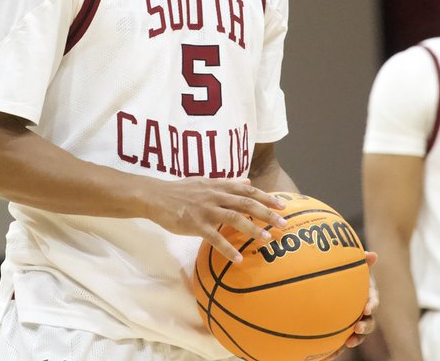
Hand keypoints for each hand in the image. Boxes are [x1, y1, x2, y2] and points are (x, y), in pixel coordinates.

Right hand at [143, 178, 288, 262]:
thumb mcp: (205, 181)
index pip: (247, 190)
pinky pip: (215, 237)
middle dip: (267, 213)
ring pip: (234, 218)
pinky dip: (228, 248)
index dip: (266, 197)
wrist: (156, 196)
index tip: (283, 205)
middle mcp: (215, 196)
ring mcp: (206, 210)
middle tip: (284, 223)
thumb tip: (247, 180)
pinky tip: (238, 258)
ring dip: (252, 229)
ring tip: (267, 239)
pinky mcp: (195, 224)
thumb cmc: (181, 190)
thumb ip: (227, 182)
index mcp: (218, 185)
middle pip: (246, 203)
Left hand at [323, 251, 379, 359]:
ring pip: (357, 335)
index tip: (367, 308)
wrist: (333, 287)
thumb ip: (360, 261)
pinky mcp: (342, 332)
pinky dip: (336, 349)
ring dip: (354, 340)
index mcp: (366, 297)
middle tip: (357, 329)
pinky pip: (341, 342)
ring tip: (348, 344)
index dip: (372, 305)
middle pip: (368, 323)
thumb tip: (373, 254)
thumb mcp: (353, 267)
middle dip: (365, 328)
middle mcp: (363, 313)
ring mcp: (354, 323)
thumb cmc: (346, 275)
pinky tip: (326, 356)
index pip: (373, 301)